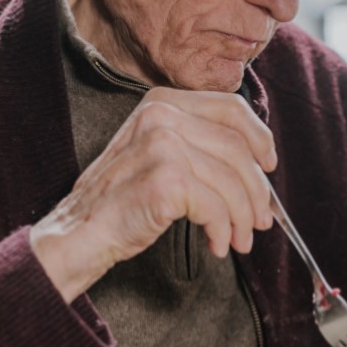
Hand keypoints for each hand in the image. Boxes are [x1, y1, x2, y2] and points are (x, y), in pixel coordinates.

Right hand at [30, 88, 277, 301]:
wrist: (78, 233)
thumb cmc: (121, 199)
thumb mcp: (158, 153)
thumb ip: (198, 143)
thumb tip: (259, 163)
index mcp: (163, 102)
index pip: (231, 108)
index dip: (259, 138)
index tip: (268, 165)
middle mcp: (162, 115)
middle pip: (238, 148)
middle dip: (256, 190)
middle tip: (260, 220)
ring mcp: (162, 145)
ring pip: (231, 181)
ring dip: (242, 217)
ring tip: (239, 240)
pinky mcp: (166, 179)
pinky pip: (216, 207)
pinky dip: (223, 231)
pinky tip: (216, 245)